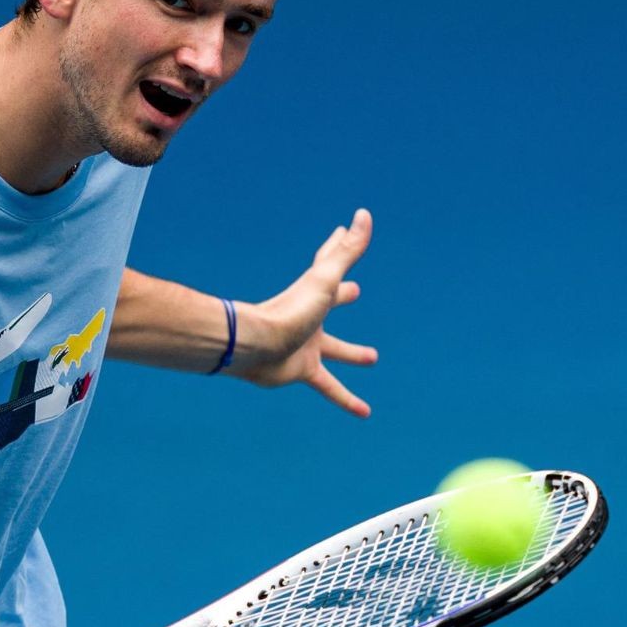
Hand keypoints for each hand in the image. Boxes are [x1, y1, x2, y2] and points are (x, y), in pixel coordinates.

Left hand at [230, 208, 377, 416]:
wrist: (254, 347)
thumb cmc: (288, 311)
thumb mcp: (325, 281)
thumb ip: (347, 250)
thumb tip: (363, 215)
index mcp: (315, 292)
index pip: (329, 264)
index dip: (338, 247)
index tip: (342, 231)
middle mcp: (310, 316)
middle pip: (329, 303)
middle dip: (342, 296)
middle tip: (356, 292)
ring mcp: (306, 344)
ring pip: (334, 350)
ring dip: (352, 353)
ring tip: (372, 358)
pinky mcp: (302, 371)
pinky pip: (330, 387)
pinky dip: (346, 399)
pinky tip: (363, 412)